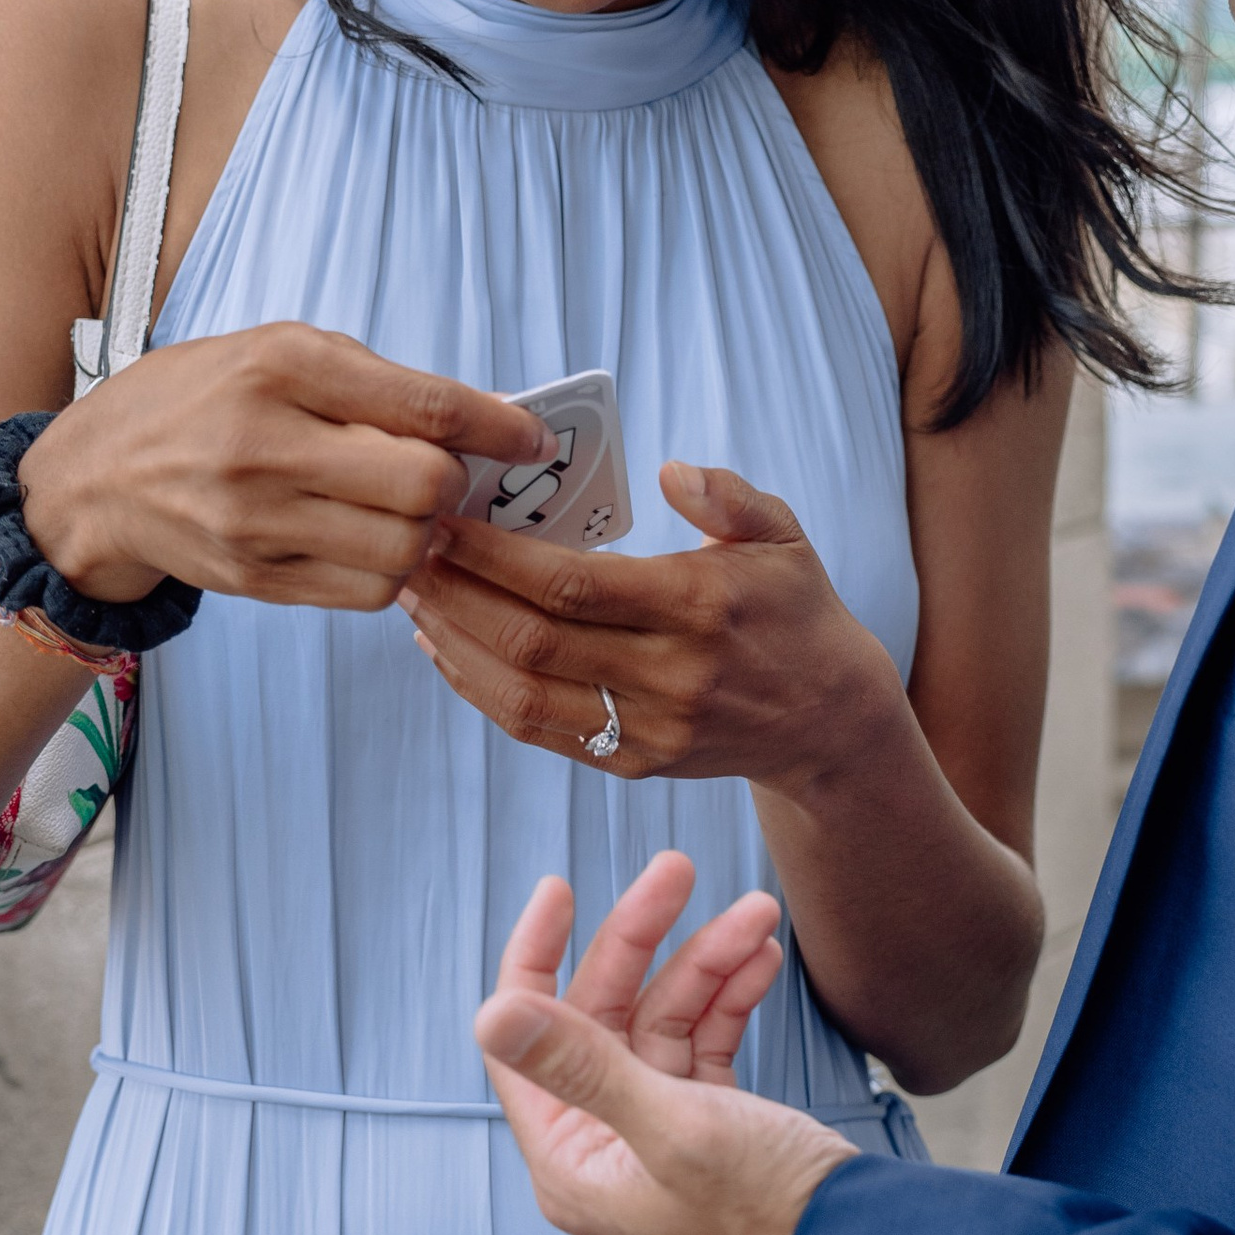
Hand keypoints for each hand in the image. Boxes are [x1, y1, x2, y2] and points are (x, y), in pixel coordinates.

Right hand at [18, 324, 550, 609]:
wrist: (93, 480)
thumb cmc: (200, 401)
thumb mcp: (278, 353)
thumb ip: (377, 384)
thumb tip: (487, 419)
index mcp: (282, 365)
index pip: (425, 407)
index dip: (500, 428)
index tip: (532, 439)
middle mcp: (267, 442)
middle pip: (426, 488)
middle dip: (456, 485)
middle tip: (447, 475)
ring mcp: (258, 520)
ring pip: (407, 552)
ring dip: (428, 537)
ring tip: (407, 513)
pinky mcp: (257, 578)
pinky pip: (369, 591)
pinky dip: (392, 572)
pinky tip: (369, 542)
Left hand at [403, 460, 903, 792]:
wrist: (828, 721)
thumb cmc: (793, 611)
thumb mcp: (782, 537)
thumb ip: (727, 498)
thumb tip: (667, 471)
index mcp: (700, 606)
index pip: (573, 584)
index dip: (495, 556)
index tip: (442, 520)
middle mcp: (671, 674)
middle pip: (533, 640)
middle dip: (455, 594)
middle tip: (406, 551)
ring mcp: (648, 728)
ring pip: (522, 695)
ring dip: (455, 645)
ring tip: (413, 598)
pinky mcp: (633, 763)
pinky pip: (538, 730)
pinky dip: (481, 690)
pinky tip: (448, 649)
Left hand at [476, 851, 853, 1234]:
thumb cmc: (765, 1217)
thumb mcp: (672, 1129)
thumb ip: (584, 1067)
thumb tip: (492, 1013)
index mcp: (572, 1159)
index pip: (528, 1038)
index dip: (537, 956)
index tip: (559, 889)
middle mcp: (607, 1145)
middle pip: (604, 1015)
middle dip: (644, 940)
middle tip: (677, 872)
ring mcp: (661, 1135)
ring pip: (665, 1022)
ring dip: (706, 963)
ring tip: (757, 915)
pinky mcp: (714, 1128)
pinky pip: (707, 1044)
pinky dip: (731, 999)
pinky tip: (761, 960)